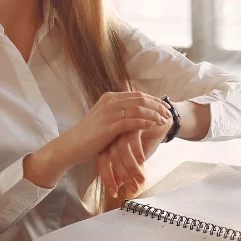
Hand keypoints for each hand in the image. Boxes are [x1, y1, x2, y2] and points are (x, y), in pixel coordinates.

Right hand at [27, 92, 169, 187]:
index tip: (165, 107)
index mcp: (110, 97)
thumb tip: (135, 112)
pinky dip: (145, 122)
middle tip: (169, 114)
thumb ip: (118, 113)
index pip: (138, 95)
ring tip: (164, 121)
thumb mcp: (104, 119)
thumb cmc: (88, 136)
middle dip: (158, 106)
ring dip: (154, 114)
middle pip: (141, 99)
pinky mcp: (109, 126)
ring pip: (139, 109)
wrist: (71, 146)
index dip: (154, 100)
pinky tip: (153, 126)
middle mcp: (110, 101)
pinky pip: (132, 121)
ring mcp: (109, 113)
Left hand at [98, 117, 170, 196]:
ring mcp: (123, 126)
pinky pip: (133, 139)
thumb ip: (125, 167)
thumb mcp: (137, 155)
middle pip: (111, 157)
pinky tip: (142, 161)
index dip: (108, 178)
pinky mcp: (135, 120)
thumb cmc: (149, 137)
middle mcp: (114, 133)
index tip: (114, 192)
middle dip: (122, 176)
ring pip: (122, 150)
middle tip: (131, 189)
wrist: (164, 119)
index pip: (103, 161)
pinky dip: (136, 152)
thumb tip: (117, 186)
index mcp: (110, 140)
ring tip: (141, 180)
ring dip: (132, 168)